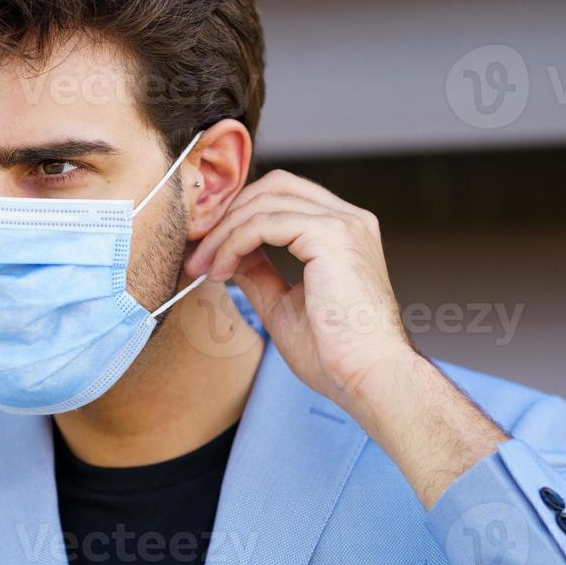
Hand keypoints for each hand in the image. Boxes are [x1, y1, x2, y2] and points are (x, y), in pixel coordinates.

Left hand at [185, 170, 507, 505]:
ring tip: (204, 266)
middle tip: (198, 253)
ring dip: (223, 233)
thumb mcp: (283, 305)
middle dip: (228, 215)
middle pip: (273, 186)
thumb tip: (231, 257)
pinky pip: (264, 223)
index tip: (206, 250)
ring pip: (264, 202)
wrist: (368, 378)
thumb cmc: (335, 355)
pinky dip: (234, 243)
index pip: (283, 197)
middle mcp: (348, 219)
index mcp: (343, 232)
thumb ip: (260, 274)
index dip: (239, 215)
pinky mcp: (331, 235)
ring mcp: (343, 223)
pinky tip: (222, 271)